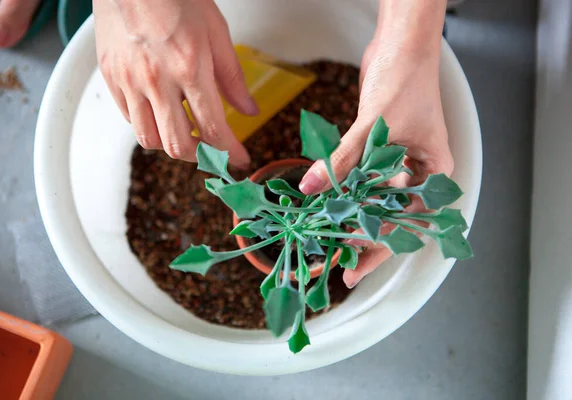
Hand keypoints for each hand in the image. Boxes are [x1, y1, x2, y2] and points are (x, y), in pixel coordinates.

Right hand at [94, 0, 257, 167]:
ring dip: (172, 145)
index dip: (229, 153)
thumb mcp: (216, 31)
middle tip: (212, 152)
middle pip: (177, 145)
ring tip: (186, 134)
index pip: (213, 129)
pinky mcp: (110, 78)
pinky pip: (128, 119)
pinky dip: (148, 126)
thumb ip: (233, 77)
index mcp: (189, 67)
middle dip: (201, 158)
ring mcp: (129, 81)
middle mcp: (156, 80)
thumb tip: (249, 110)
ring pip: (149, 139)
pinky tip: (162, 114)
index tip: (238, 160)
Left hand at [299, 20, 451, 287]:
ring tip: (331, 237)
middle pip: (393, 217)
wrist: (401, 45)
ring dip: (354, 216)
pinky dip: (347, 190)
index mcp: (435, 171)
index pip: (409, 222)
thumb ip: (343, 159)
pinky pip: (363, 178)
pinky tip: (330, 203)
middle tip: (340, 261)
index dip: (381, 248)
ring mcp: (399, 160)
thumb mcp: (375, 126)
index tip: (356, 266)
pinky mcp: (380, 149)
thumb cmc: (407, 80)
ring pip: (376, 200)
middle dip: (366, 239)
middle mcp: (419, 170)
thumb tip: (312, 187)